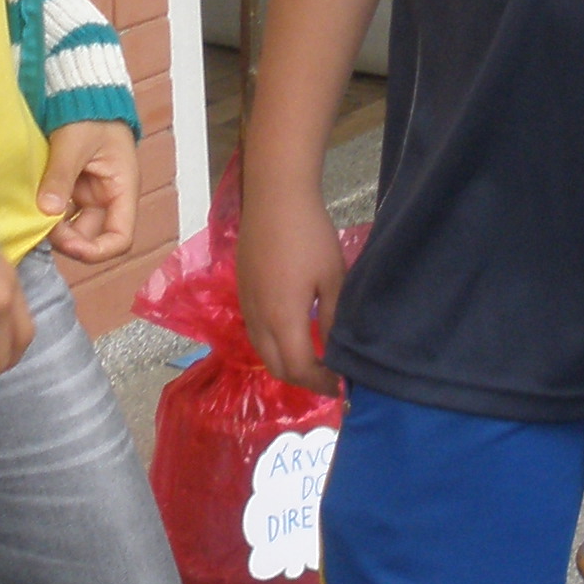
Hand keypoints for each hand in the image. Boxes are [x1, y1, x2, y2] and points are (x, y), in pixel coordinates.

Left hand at [39, 119, 139, 265]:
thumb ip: (61, 177)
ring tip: (32, 212)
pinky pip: (60, 211)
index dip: (97, 251)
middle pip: (91, 236)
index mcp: (122, 189)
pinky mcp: (72, 188)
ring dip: (54, 226)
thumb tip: (47, 211)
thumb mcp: (74, 143)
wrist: (81, 91)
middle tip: (39, 226)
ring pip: (72, 226)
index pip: (120, 238)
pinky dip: (47, 212)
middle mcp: (108, 197)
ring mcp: (89, 194)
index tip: (69, 246)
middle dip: (67, 238)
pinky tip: (31, 205)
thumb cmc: (88, 113)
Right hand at [235, 179, 346, 395]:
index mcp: (282, 319)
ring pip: (262, 352)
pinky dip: (274, 346)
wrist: (275, 198)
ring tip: (313, 359)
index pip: (299, 369)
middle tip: (329, 378)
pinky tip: (293, 334)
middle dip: (303, 380)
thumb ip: (334, 319)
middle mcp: (258, 319)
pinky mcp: (242, 291)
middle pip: (276, 368)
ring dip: (286, 364)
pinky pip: (255, 333)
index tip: (341, 385)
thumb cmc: (310, 235)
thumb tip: (337, 352)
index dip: (321, 383)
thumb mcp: (333, 278)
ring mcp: (246, 305)